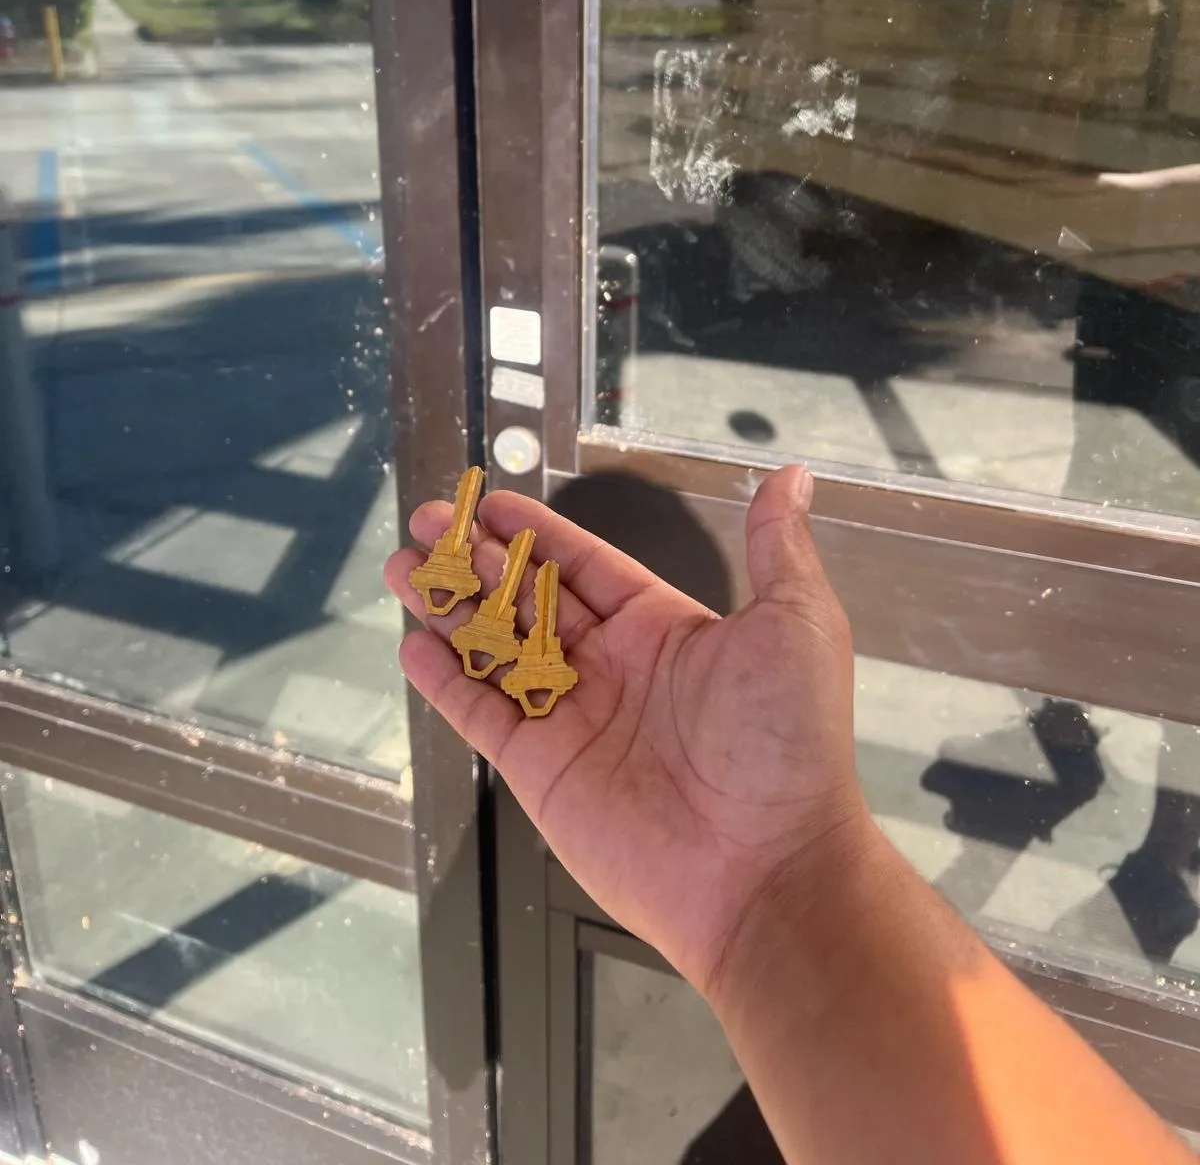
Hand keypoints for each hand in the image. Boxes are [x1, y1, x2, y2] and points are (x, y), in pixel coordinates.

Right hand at [384, 466, 871, 996]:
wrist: (767, 870)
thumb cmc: (789, 744)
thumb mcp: (797, 623)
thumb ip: (777, 546)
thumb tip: (793, 475)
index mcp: (666, 630)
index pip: (585, 567)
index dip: (537, 534)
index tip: (493, 502)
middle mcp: (613, 670)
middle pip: (527, 600)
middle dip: (476, 558)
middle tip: (430, 518)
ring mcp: (573, 721)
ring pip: (494, 648)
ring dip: (448, 607)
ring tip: (403, 566)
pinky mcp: (541, 771)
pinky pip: (482, 713)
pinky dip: (445, 679)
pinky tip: (414, 644)